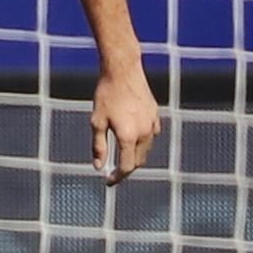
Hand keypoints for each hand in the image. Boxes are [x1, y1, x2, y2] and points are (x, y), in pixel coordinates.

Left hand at [92, 62, 158, 183]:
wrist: (122, 71)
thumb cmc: (106, 94)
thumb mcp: (97, 121)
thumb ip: (98, 146)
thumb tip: (98, 166)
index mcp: (128, 136)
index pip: (126, 167)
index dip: (118, 177)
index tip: (109, 181)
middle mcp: (144, 133)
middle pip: (138, 161)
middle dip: (126, 168)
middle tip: (114, 171)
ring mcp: (152, 124)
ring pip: (146, 149)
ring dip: (135, 156)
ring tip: (122, 154)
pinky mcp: (155, 115)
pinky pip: (151, 135)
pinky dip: (143, 142)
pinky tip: (133, 138)